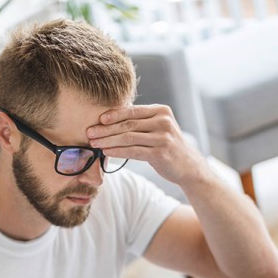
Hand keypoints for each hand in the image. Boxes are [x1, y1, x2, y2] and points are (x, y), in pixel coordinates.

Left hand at [87, 104, 207, 186]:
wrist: (188, 166)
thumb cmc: (167, 146)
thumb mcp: (158, 128)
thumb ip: (141, 122)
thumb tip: (111, 119)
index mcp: (161, 111)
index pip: (132, 111)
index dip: (113, 115)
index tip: (97, 120)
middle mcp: (163, 121)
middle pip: (128, 124)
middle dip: (106, 129)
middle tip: (89, 133)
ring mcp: (163, 137)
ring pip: (128, 137)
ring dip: (108, 141)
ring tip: (94, 144)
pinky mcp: (161, 153)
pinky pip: (133, 151)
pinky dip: (118, 152)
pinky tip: (106, 153)